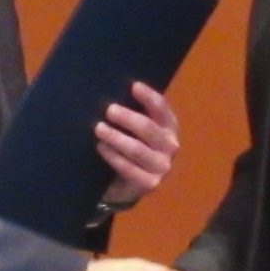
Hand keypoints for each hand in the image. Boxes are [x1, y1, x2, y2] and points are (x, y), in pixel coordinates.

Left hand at [95, 82, 179, 206]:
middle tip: (108, 110)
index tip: (133, 86)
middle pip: (148, 128)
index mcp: (169, 126)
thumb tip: (113, 89)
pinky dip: (113, 157)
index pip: (161, 108)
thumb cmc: (130, 146)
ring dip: (116, 137)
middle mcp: (170, 145)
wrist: (128, 184)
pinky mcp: (150, 183)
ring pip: (137, 149)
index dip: (149, 97)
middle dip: (127, 117)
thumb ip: (133, 112)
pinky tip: (101, 148)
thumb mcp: (134, 128)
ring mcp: (162, 166)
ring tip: (99, 128)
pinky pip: (129, 169)